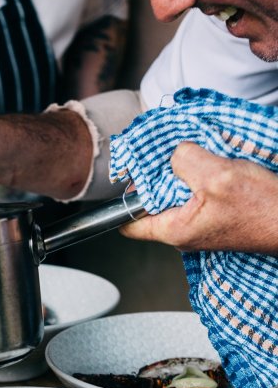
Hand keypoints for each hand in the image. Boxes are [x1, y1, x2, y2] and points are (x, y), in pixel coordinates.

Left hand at [120, 142, 277, 252]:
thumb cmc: (261, 206)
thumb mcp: (217, 175)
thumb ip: (185, 161)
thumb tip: (175, 154)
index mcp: (174, 230)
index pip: (128, 224)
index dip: (126, 198)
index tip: (135, 175)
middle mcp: (182, 232)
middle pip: (151, 205)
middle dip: (156, 179)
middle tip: (168, 157)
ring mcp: (199, 226)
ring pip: (175, 197)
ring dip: (181, 176)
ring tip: (194, 158)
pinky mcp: (215, 217)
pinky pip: (196, 195)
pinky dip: (199, 179)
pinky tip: (211, 166)